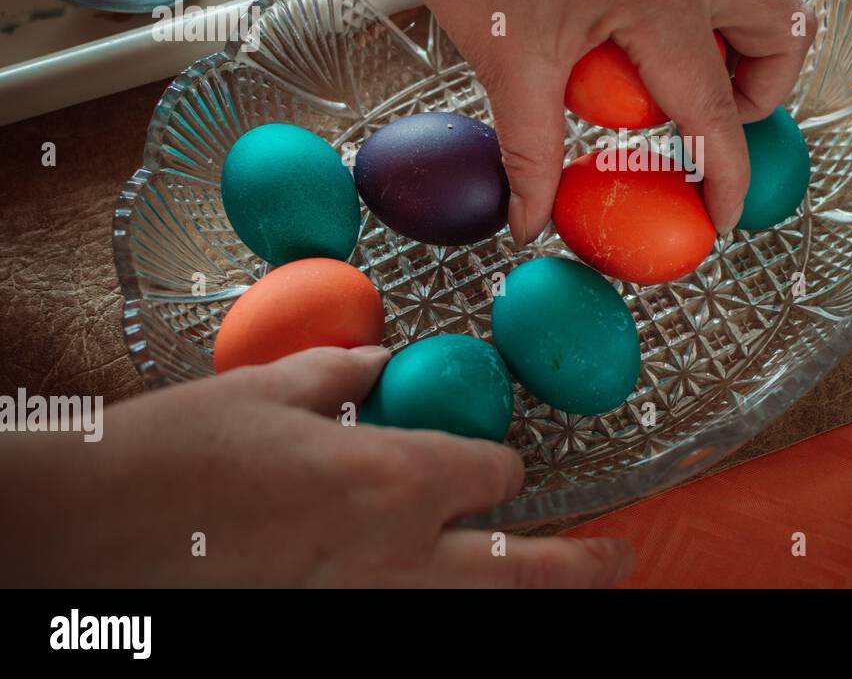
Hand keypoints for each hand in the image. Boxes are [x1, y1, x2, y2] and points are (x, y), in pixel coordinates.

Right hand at [1, 347, 632, 586]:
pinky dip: (447, 604)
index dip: (502, 460)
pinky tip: (451, 592)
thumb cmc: (176, 453)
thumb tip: (380, 363)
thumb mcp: (267, 387)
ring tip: (572, 584)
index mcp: (391, 478)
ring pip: (475, 608)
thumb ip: (342, 372)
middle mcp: (395, 555)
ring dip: (527, 594)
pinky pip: (410, 616)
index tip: (501, 458)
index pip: (490, 471)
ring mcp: (362, 603)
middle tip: (625, 557)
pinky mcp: (326, 624)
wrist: (89, 535)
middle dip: (583, 563)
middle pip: (520, 569)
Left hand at [139, 0, 815, 240]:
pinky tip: (630, 32)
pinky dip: (695, 13)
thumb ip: (531, 152)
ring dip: (734, 48)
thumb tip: (532, 218)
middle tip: (708, 119)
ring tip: (668, 78)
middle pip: (785, 31)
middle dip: (764, 91)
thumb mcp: (504, 62)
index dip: (726, 175)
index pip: (716, 107)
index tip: (719, 215)